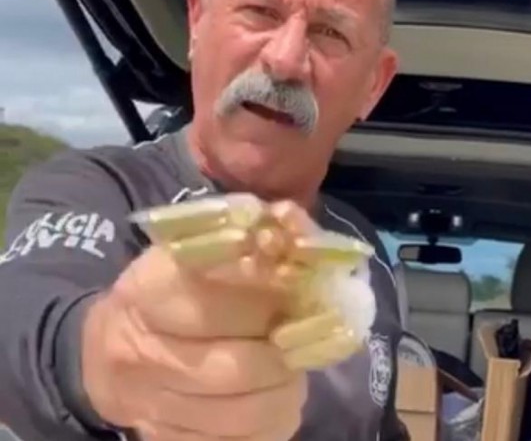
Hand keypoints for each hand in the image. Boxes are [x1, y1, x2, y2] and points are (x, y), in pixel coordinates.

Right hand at [80, 201, 316, 440]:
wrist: (112, 354)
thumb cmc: (173, 291)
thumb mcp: (200, 248)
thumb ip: (252, 232)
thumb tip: (294, 225)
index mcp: (145, 292)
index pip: (213, 299)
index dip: (265, 295)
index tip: (293, 285)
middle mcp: (140, 353)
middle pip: (235, 367)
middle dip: (284, 352)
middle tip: (303, 335)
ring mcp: (153, 406)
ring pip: (243, 413)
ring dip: (285, 389)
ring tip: (292, 365)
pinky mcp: (170, 440)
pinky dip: (272, 420)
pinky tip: (275, 395)